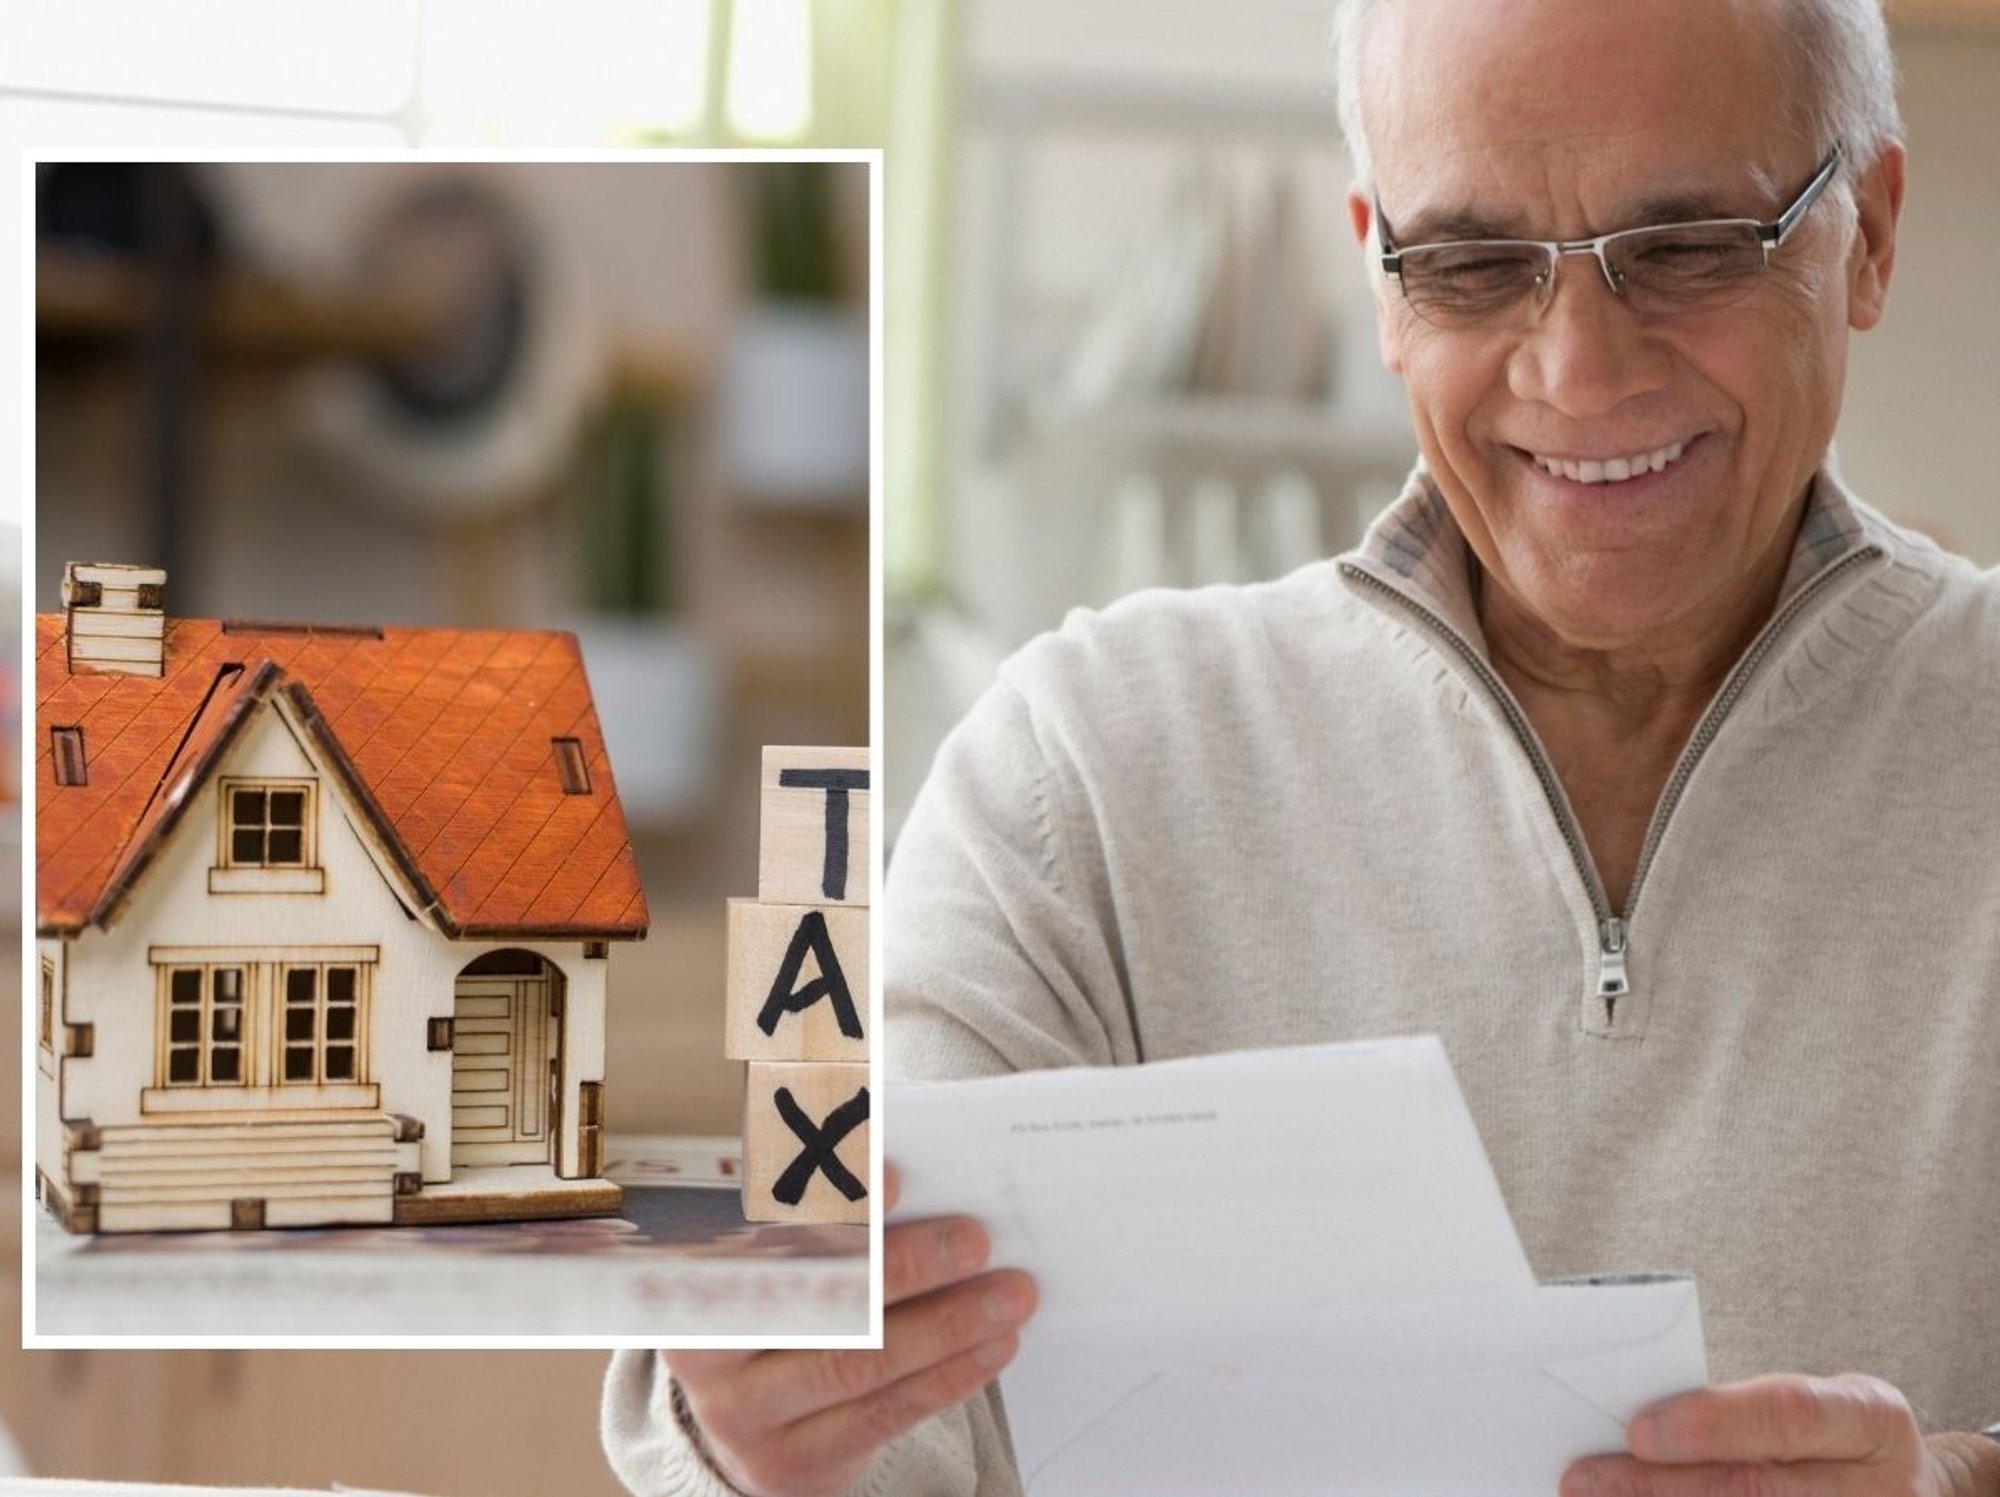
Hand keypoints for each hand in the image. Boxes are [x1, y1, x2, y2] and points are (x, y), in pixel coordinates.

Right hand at [663, 1164, 1036, 1496]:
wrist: (756, 1422)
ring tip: (1010, 1294)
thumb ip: (824, 1212)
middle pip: (820, 1300)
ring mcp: (746, 1414)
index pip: (764, 1231)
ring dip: (948, 1326)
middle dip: (907, 1266)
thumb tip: (905, 1168)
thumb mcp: (780, 1254)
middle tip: (976, 1238)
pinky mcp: (792, 1462)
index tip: (894, 1175)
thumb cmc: (786, 1304)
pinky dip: (949, 1376)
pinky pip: (884, 1413)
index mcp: (694, 1274)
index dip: (829, 1203)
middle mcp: (706, 1350)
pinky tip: (994, 1345)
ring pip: (861, 1363)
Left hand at [1562, 1373, 1999, 1496]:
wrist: (1909, 1494)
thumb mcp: (1812, 1404)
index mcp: (1873, 1420)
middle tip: (1586, 1480)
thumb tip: (1629, 1425)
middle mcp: (1883, 1487)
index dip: (1713, 1425)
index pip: (1790, 1415)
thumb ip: (1738, 1413)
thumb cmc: (1829, 1439)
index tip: (1638, 1430)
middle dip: (1663, 1487)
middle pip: (1760, 1489)